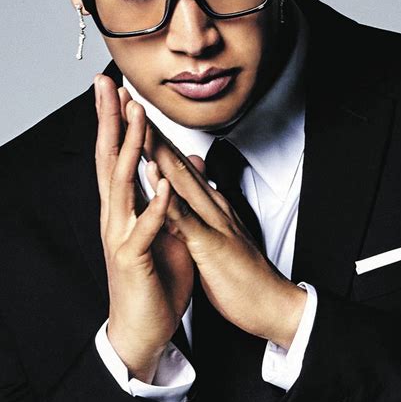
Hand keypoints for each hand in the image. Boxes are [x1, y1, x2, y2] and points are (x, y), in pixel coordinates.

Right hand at [94, 75, 192, 382]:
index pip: (118, 155)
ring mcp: (121, 236)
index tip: (118, 89)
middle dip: (111, 120)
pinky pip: (143, 229)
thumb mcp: (167, 228)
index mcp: (124, 206)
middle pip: (110, 159)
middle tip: (107, 84)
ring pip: (122, 185)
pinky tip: (159, 183)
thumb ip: (170, 194)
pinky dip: (153, 206)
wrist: (144, 328)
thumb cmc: (155, 276)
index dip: (117, 121)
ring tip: (136, 117)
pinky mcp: (132, 260)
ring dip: (132, 150)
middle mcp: (116, 215)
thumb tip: (183, 164)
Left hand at [145, 119, 306, 349]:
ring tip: (136, 123)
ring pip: (179, 180)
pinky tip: (152, 176)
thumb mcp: (222, 228)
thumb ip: (208, 201)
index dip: (154, 137)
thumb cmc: (242, 268)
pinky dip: (167, 195)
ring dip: (156, 150)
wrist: (270, 302)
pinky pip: (186, 218)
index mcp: (209, 202)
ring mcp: (211, 221)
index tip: (133, 114)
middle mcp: (210, 203)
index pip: (177, 164)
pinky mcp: (211, 244)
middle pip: (176, 161)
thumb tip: (197, 178)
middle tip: (130, 100)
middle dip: (150, 130)